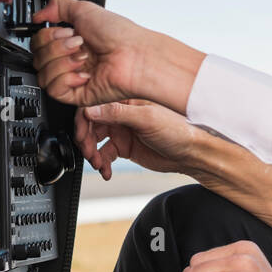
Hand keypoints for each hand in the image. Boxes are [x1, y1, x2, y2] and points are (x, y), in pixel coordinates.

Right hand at [31, 0, 149, 106]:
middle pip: (38, 57)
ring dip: (62, 61)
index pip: (39, 42)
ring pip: (42, 73)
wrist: (136, 56)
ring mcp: (74, 77)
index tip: (65, 30)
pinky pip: (53, 89)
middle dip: (57, 46)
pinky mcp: (77, 94)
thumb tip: (39, 14)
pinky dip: (66, 78)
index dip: (47, 35)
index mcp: (72, 41)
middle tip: (78, 42)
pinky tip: (84, 73)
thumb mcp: (85, 10)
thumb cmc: (121, 35)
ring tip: (84, 57)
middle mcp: (72, 59)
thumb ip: (58, 6)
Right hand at [75, 99, 206, 181]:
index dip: (83, 120)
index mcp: (127, 100)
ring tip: (98, 164)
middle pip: (91, 124)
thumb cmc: (178, 131)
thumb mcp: (146, 119)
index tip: (80, 134)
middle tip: (89, 152)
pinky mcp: (125, 147)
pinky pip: (105, 154)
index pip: (95, 105)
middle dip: (86, 139)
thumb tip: (91, 110)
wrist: (191, 154)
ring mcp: (123, 130)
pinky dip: (102, 163)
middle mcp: (122, 114)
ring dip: (92, 153)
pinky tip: (105, 170)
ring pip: (95, 140)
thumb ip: (117, 113)